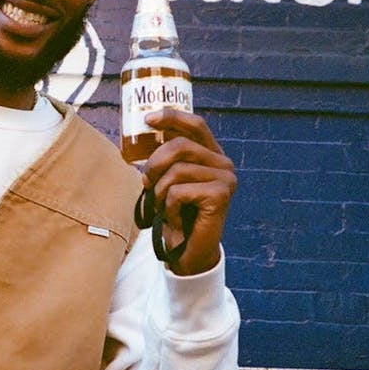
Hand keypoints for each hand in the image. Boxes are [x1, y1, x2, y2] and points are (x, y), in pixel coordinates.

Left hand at [141, 108, 236, 275]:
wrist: (189, 252)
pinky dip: (168, 207)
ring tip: (164, 206)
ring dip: (160, 191)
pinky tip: (176, 218)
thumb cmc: (177, 214)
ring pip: (176, 170)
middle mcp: (223, 163)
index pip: (196, 124)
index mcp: (212, 155)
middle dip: (155, 163)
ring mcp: (225, 179)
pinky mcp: (221, 196)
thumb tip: (143, 139)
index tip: (148, 119)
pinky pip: (178, 192)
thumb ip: (164, 160)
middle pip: (180, 145)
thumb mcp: (167, 181)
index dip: (172, 117)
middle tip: (147, 182)